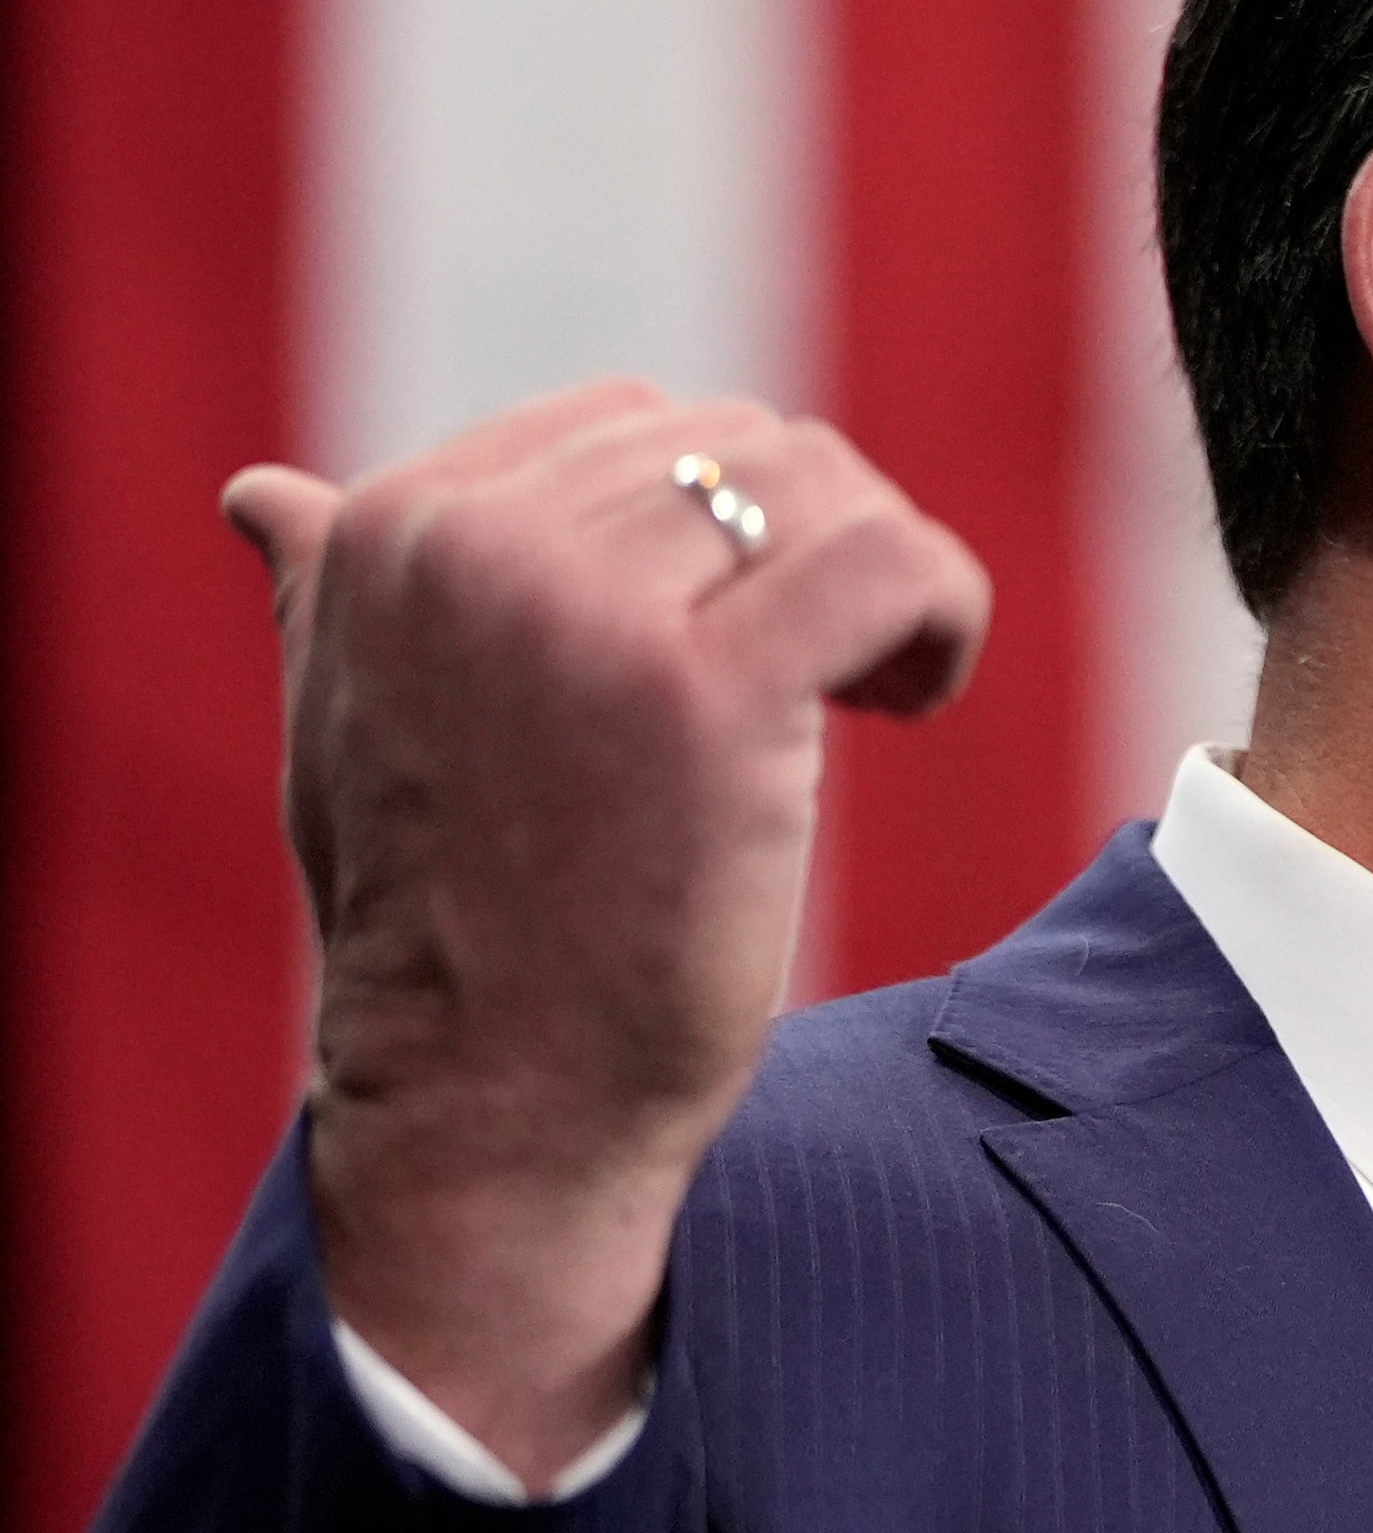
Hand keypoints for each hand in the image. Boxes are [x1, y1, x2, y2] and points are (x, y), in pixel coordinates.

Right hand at [225, 382, 987, 1484]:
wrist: (491, 1107)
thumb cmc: (442, 929)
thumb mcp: (346, 730)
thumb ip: (330, 593)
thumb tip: (268, 498)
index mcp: (385, 531)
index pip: (630, 424)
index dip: (719, 523)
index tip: (736, 634)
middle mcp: (470, 550)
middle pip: (740, 446)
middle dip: (806, 547)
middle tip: (825, 674)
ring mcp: (585, 614)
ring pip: (823, 485)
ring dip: (880, 577)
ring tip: (870, 688)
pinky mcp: (707, 691)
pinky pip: (893, 558)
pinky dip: (944, 608)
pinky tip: (918, 695)